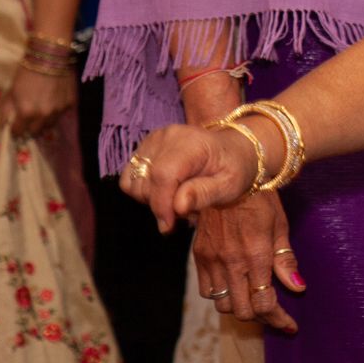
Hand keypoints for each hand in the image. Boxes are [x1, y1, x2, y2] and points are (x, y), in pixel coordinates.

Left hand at [1, 65, 74, 140]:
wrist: (50, 56)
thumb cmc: (26, 72)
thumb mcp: (11, 90)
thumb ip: (6, 110)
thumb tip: (5, 123)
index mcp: (26, 112)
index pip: (18, 132)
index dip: (15, 130)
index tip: (15, 126)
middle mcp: (43, 115)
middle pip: (35, 132)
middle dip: (30, 128)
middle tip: (28, 120)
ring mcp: (59, 110)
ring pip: (50, 125)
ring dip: (44, 121)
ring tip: (41, 111)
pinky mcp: (70, 103)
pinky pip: (61, 113)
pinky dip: (56, 111)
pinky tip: (53, 100)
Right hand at [122, 121, 260, 232]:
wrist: (234, 151)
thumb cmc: (234, 168)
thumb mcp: (229, 186)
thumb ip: (204, 195)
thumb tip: (178, 206)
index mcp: (192, 143)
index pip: (163, 175)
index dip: (161, 205)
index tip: (169, 226)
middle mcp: (169, 137)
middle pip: (145, 182)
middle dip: (162, 206)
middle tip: (187, 211)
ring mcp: (154, 140)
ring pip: (133, 183)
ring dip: (152, 200)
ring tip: (179, 200)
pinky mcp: (145, 147)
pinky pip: (129, 179)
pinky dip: (143, 192)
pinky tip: (166, 193)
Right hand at [192, 189, 304, 333]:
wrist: (229, 176)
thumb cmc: (261, 200)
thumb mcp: (281, 226)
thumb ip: (287, 260)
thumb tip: (297, 288)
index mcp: (257, 254)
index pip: (264, 303)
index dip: (278, 319)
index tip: (289, 324)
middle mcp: (232, 261)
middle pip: (242, 310)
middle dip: (261, 317)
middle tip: (274, 313)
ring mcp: (212, 259)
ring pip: (223, 304)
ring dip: (240, 307)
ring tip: (255, 300)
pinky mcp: (199, 255)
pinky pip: (206, 290)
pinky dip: (221, 295)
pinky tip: (234, 286)